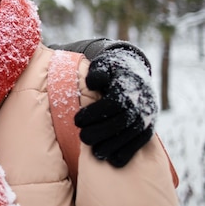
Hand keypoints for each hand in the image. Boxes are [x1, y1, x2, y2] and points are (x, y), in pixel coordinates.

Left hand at [75, 47, 156, 166]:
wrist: (134, 72)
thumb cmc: (111, 70)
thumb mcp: (103, 65)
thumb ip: (97, 73)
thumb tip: (91, 83)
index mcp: (129, 86)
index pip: (111, 103)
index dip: (93, 114)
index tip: (76, 121)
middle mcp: (141, 102)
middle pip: (121, 121)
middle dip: (100, 132)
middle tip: (82, 138)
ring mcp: (147, 115)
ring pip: (132, 134)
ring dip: (113, 146)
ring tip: (95, 153)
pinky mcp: (149, 127)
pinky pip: (141, 142)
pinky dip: (128, 152)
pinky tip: (113, 160)